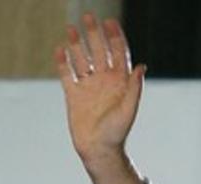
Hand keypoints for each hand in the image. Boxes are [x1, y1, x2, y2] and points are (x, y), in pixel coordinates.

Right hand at [56, 13, 143, 167]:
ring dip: (77, 44)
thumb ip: (134, 88)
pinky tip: (59, 49)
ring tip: (71, 28)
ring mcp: (88, 86)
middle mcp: (104, 81)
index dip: (115, 37)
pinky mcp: (74, 94)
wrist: (98, 150)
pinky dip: (63, 62)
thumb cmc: (117, 132)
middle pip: (99, 51)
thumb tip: (141, 67)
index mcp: (120, 82)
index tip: (110, 22)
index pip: (119, 54)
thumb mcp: (129, 109)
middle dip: (94, 34)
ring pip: (82, 59)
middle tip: (88, 16)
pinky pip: (67, 74)